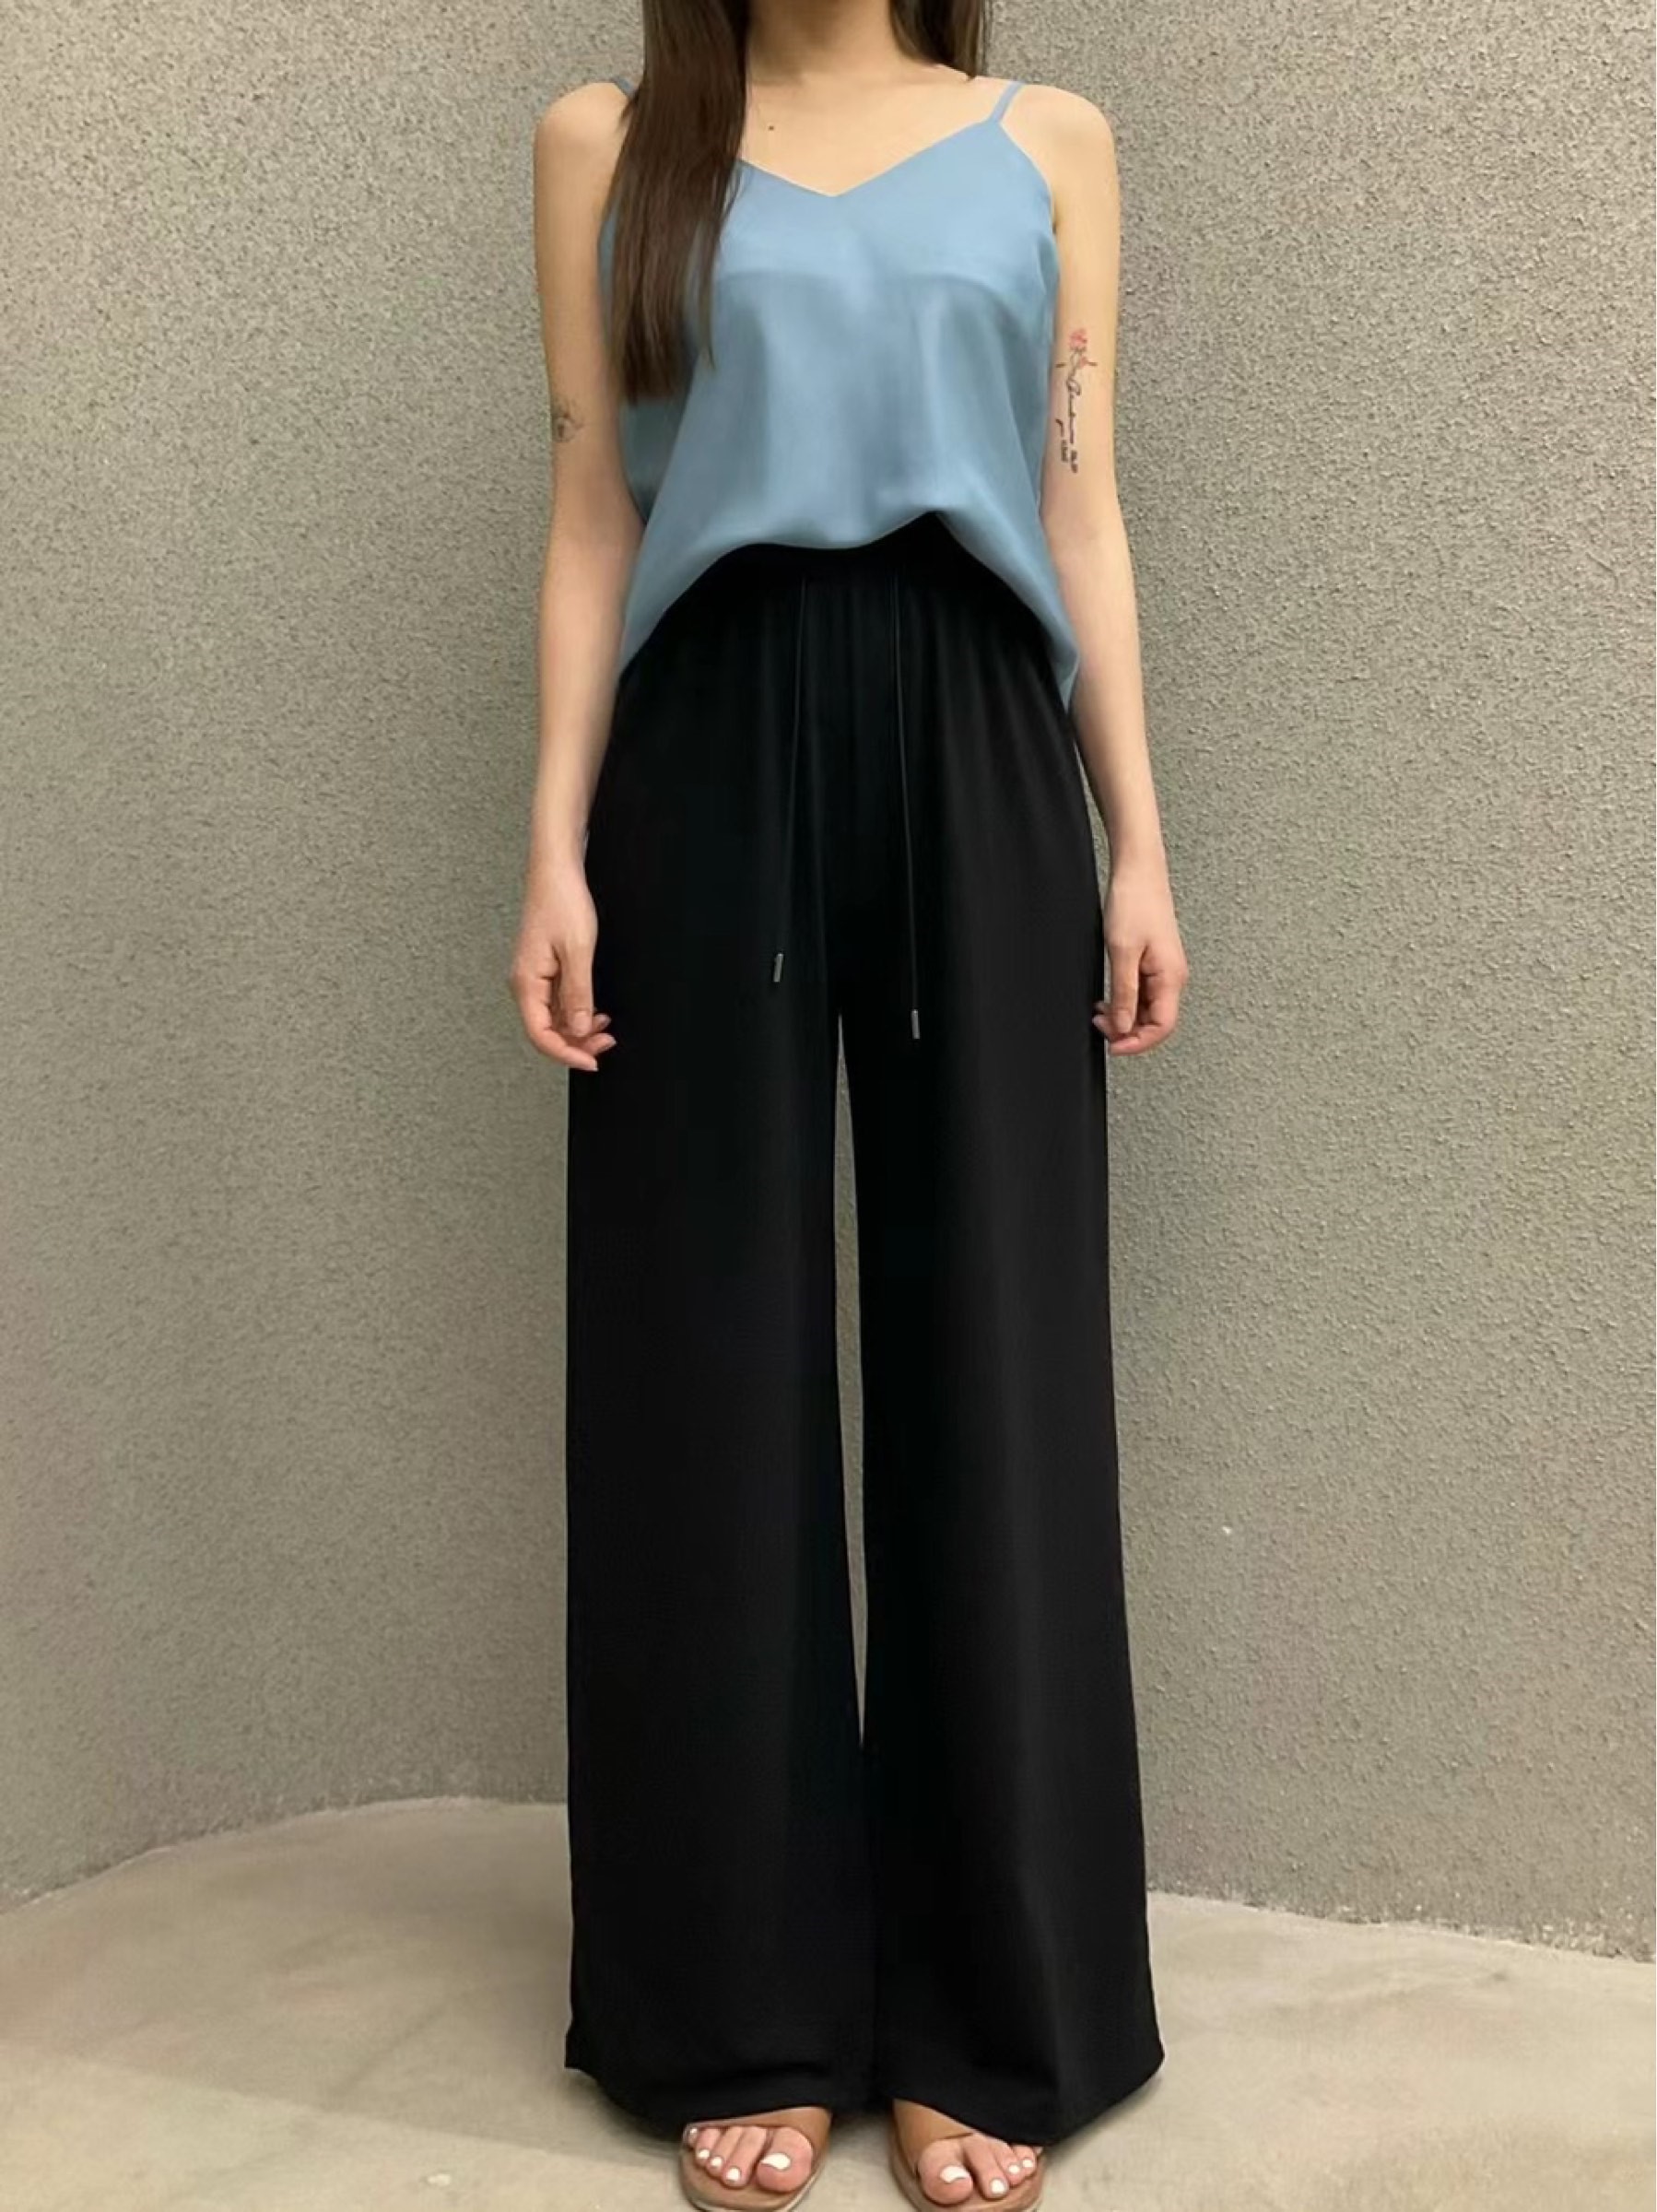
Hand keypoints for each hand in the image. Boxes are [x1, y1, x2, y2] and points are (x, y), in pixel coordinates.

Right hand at [510, 863, 616, 1071]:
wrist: (556, 871)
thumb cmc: (562, 902)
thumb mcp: (577, 951)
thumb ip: (578, 994)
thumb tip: (578, 1028)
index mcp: (526, 983)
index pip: (540, 1034)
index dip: (566, 1053)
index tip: (592, 1061)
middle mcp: (525, 984)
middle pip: (546, 1030)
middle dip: (577, 1043)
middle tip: (607, 1043)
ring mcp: (534, 978)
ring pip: (554, 1019)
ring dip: (579, 1028)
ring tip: (606, 1028)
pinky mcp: (544, 970)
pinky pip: (558, 1003)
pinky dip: (577, 1012)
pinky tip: (595, 1011)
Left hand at [1094, 859, 1187, 1054]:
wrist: (1138, 870)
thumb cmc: (1134, 902)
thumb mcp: (1122, 952)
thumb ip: (1124, 993)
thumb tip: (1123, 1027)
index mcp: (1171, 977)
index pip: (1162, 1027)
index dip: (1138, 1043)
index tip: (1112, 1045)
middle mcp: (1173, 977)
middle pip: (1155, 1022)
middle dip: (1127, 1031)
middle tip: (1098, 1025)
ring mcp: (1164, 970)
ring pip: (1147, 1009)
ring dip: (1123, 1016)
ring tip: (1099, 1012)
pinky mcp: (1154, 961)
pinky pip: (1142, 993)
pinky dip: (1124, 1001)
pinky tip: (1107, 997)